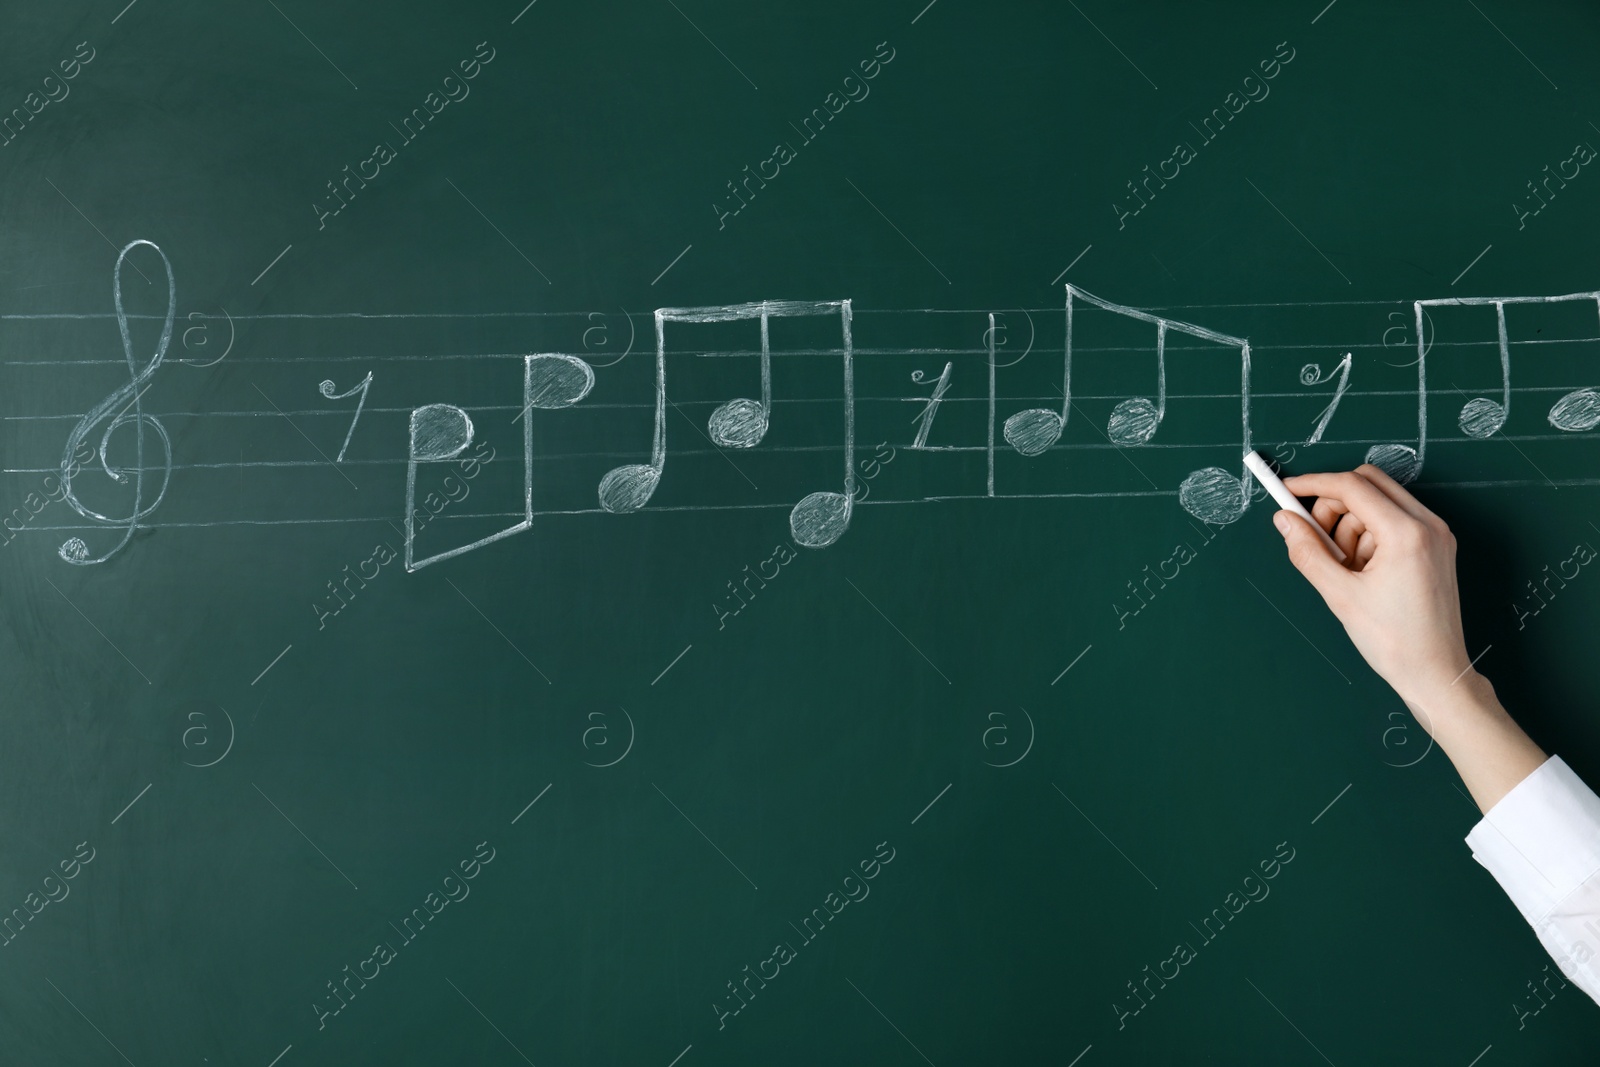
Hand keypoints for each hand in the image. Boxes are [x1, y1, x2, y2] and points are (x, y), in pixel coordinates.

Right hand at [1273, 464, 1472, 708]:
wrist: (1435, 673)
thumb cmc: (1394, 640)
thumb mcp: (1339, 595)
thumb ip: (1307, 551)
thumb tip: (1284, 521)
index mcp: (1406, 534)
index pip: (1352, 487)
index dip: (1313, 484)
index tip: (1286, 490)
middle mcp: (1428, 524)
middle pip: (1368, 483)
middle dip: (1335, 503)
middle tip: (1316, 538)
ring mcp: (1436, 534)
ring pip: (1378, 502)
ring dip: (1352, 525)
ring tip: (1347, 569)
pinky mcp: (1436, 546)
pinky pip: (1393, 521)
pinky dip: (1370, 536)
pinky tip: (1364, 571)